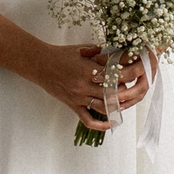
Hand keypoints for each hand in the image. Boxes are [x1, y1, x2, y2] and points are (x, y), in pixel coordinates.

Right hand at [30, 43, 148, 127]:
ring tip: (127, 104)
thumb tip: (115, 52)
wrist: (40, 64)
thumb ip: (99, 51)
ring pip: (103, 107)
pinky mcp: (73, 105)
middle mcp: (85, 85)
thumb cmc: (61, 54)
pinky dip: (101, 125)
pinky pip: (88, 119)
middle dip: (124, 92)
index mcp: (89, 69)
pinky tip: (112, 124)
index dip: (125, 75)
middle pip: (111, 93)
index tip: (133, 74)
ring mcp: (79, 97)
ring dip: (117, 107)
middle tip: (133, 90)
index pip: (113, 75)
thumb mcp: (81, 48)